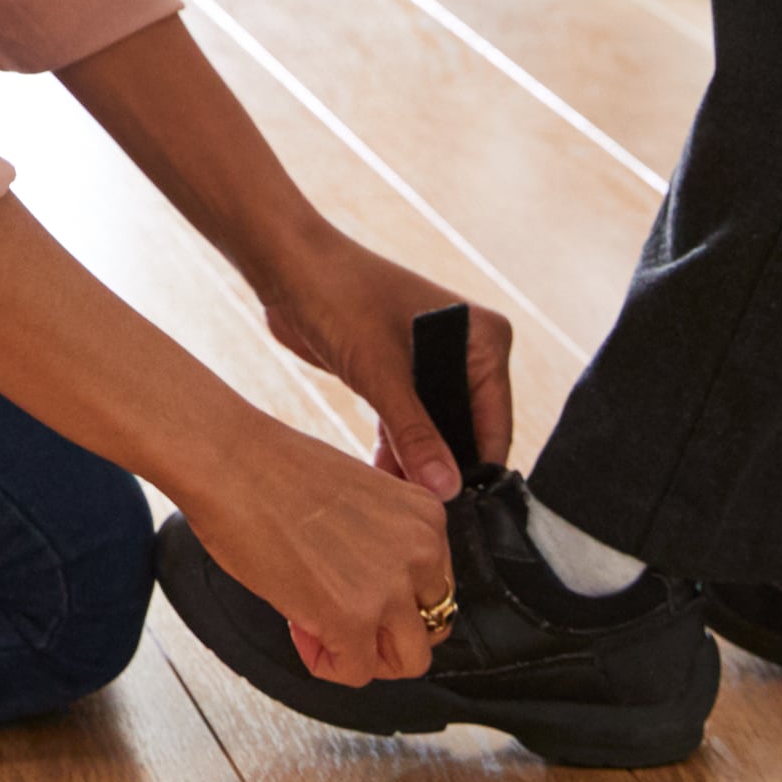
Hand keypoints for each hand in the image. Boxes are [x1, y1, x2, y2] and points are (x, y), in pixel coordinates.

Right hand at [178, 415, 459, 685]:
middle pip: (430, 628)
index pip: (434, 588)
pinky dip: (326, 663)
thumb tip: (370, 586)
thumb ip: (383, 542)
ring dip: (363, 654)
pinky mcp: (353, 618)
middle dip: (384, 632)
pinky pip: (355, 673)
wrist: (230, 462)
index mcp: (426, 516)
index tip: (351, 586)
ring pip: (406, 661)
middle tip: (340, 617)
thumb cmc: (273, 470)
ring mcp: (391, 587)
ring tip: (320, 627)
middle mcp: (421, 551)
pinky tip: (298, 628)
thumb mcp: (359, 498)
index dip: (390, 597)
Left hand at [252, 232, 499, 499]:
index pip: (495, 420)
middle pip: (467, 429)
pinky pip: (408, 425)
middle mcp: (466, 349)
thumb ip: (415, 433)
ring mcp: (432, 363)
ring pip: (435, 431)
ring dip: (417, 465)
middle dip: (445, 469)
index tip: (462, 512)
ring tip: (401, 507)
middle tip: (426, 516)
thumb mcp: (380, 372)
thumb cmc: (340, 297)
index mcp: (484, 338)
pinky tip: (383, 483)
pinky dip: (397, 451)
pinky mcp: (398, 375)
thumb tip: (449, 489)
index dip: (479, 467)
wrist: (287, 266)